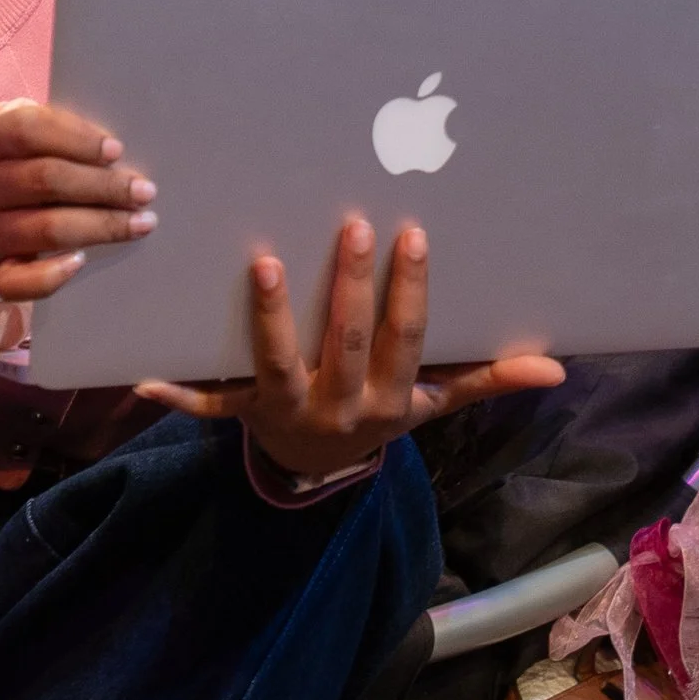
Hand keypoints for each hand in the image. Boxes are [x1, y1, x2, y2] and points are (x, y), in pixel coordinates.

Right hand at [0, 104, 156, 299]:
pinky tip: (81, 262)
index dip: (76, 138)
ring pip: (47, 228)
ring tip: (141, 222)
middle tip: (144, 190)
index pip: (27, 130)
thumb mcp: (27, 145)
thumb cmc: (18, 172)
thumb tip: (118, 155)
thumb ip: (62, 138)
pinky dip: (52, 275)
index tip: (116, 150)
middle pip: (45, 179)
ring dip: (101, 225)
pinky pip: (19, 282)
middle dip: (103, 185)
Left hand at [135, 216, 565, 478]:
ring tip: (264, 265)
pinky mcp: (242, 415)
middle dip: (350, 288)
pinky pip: (208, 406)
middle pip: (347, 344)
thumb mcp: (432, 404)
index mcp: (390, 400)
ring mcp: (287, 411)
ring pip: (278, 364)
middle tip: (351, 227)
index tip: (410, 234)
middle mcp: (340, 408)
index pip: (405, 339)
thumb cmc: (376, 414)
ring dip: (270, 319)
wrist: (315, 472)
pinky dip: (176, 394)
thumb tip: (554, 369)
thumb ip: (484, 380)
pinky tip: (144, 375)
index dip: (409, 290)